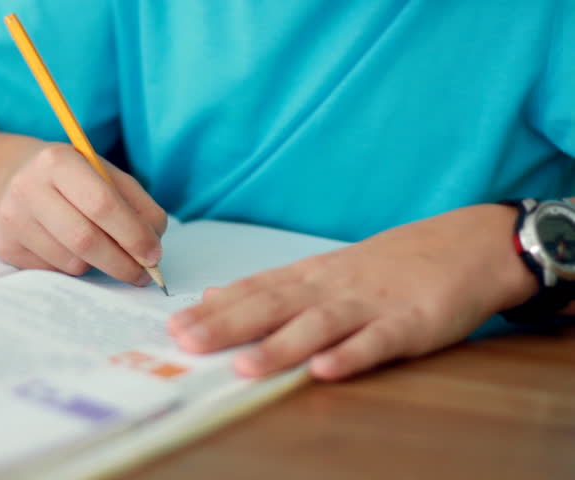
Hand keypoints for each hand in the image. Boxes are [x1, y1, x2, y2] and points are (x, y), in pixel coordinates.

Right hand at [0, 142, 166, 284]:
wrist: (12, 179)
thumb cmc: (71, 178)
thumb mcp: (104, 174)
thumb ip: (136, 204)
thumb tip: (154, 246)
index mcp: (58, 161)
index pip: (102, 204)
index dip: (133, 234)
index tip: (154, 254)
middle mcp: (27, 188)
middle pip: (85, 240)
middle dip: (122, 262)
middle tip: (144, 273)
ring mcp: (12, 220)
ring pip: (72, 262)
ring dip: (100, 265)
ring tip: (104, 252)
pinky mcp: (6, 247)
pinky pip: (55, 272)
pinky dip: (75, 267)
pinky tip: (72, 250)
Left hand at [167, 205, 535, 380]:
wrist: (462, 246)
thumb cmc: (385, 265)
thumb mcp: (322, 270)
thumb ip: (271, 286)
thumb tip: (215, 294)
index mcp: (309, 276)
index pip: (253, 290)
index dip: (213, 310)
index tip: (174, 325)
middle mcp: (331, 287)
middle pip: (273, 306)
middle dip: (228, 326)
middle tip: (187, 343)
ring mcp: (370, 305)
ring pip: (318, 326)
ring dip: (281, 346)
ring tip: (245, 366)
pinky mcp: (409, 323)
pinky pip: (377, 342)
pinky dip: (352, 355)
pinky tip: (327, 369)